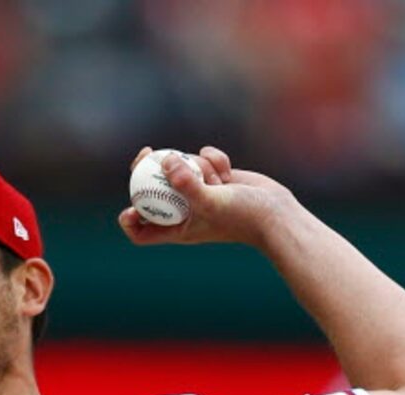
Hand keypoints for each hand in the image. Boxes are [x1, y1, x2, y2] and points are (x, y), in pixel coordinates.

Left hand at [117, 145, 295, 249]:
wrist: (274, 213)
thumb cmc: (243, 216)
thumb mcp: (212, 202)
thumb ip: (188, 184)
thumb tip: (165, 162)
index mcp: (177, 228)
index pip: (142, 231)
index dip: (130, 218)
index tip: (130, 199)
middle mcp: (184, 212)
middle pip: (153, 191)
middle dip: (148, 171)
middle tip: (147, 153)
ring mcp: (198, 193)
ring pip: (180, 169)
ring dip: (195, 164)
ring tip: (216, 178)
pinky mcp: (213, 177)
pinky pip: (201, 158)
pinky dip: (212, 159)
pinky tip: (227, 170)